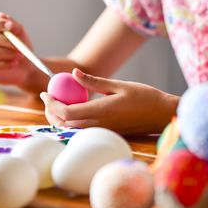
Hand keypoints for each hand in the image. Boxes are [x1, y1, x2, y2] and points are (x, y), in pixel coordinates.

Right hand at [0, 12, 35, 87]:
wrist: (26, 68)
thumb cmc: (21, 49)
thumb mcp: (21, 34)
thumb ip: (12, 24)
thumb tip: (0, 15)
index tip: (9, 27)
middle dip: (5, 41)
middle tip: (19, 47)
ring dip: (6, 53)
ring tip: (19, 56)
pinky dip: (3, 64)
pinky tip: (13, 64)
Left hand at [40, 69, 178, 133]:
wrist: (162, 115)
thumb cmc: (145, 97)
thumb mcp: (118, 85)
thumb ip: (93, 81)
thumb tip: (73, 73)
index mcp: (100, 111)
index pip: (65, 111)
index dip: (51, 103)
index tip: (45, 93)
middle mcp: (99, 125)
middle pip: (64, 124)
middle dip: (50, 113)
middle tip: (47, 98)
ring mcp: (102, 132)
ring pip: (71, 130)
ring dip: (59, 120)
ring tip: (56, 104)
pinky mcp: (106, 134)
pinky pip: (81, 131)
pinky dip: (70, 123)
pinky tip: (72, 111)